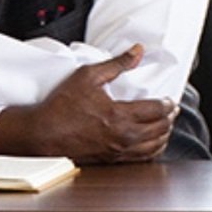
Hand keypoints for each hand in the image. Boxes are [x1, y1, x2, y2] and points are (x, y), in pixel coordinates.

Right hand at [0, 45, 174, 163]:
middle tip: (171, 110)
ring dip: (164, 135)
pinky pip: (142, 159)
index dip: (167, 103)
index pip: (157, 110)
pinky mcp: (111, 160)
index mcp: (119, 115)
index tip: (169, 99)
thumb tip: (137, 51)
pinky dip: (152, 150)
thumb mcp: (88, 76)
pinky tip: (152, 143)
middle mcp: (122, 137)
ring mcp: (117, 151)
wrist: (40, 134)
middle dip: (169, 118)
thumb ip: (117, 63)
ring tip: (165, 125)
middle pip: (160, 129)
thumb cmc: (60, 106)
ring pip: (154, 146)